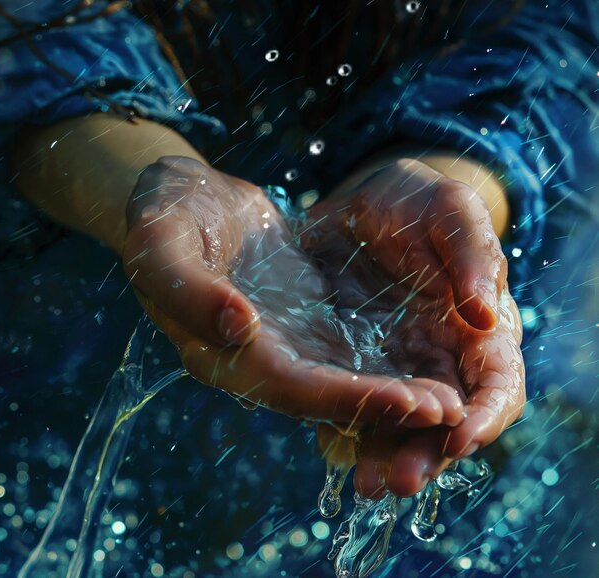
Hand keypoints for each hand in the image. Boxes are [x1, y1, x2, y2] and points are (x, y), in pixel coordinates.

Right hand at [121, 156, 464, 427]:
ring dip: (392, 393)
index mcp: (216, 352)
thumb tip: (240, 330)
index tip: (407, 402)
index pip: (287, 386)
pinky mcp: (301, 321)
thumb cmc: (163, 216)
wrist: (184, 199)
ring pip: (342, 379)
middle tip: (448, 413)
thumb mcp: (161, 243)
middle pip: (324, 395)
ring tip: (452, 400)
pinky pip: (346, 349)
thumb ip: (190, 289)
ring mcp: (280, 342)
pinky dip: (383, 361)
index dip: (346, 398)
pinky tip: (425, 364)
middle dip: (384, 406)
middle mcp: (253, 359)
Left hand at [306, 158, 524, 496]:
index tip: (460, 437)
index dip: (485, 417)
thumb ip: (471, 255)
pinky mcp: (352, 362)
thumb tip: (487, 315)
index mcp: (476, 329)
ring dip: (384, 456)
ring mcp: (394, 364)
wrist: (365, 202)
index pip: (495, 386)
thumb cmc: (418, 202)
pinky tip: (329, 447)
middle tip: (398, 481)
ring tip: (364, 484)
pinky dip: (346, 428)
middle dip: (426, 455)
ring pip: (398, 424)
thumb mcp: (449, 211)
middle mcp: (438, 357)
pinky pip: (353, 402)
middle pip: (444, 421)